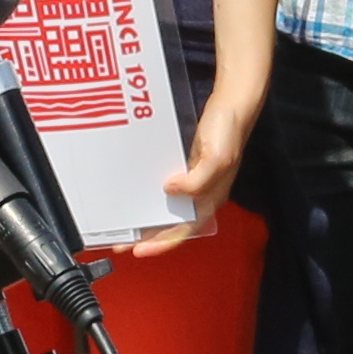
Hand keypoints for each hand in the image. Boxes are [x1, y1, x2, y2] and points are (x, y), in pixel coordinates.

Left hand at [120, 56, 270, 252]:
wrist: (232, 104)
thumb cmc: (228, 130)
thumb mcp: (216, 158)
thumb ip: (197, 180)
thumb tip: (171, 190)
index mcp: (210, 198)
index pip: (183, 230)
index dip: (161, 244)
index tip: (138, 250)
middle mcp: (201, 195)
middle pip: (172, 224)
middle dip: (147, 236)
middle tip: (120, 241)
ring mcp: (193, 181)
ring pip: (168, 209)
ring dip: (147, 217)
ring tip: (125, 223)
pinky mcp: (186, 167)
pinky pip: (166, 189)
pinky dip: (150, 195)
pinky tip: (136, 193)